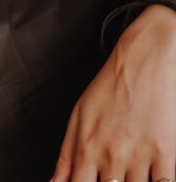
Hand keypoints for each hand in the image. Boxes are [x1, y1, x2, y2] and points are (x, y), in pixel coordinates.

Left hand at [50, 5, 175, 181]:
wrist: (142, 61)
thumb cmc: (109, 89)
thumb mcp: (78, 117)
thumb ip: (66, 156)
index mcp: (87, 149)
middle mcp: (111, 156)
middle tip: (110, 179)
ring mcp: (138, 156)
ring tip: (127, 174)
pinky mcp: (164, 153)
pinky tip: (151, 178)